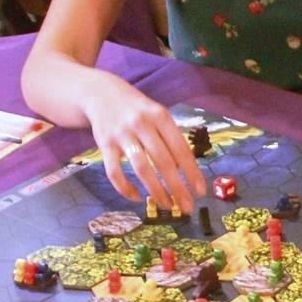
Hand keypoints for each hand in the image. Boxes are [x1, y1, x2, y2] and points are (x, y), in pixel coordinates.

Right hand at [82, 74, 205, 211]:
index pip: (180, 149)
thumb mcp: (157, 114)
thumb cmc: (137, 109)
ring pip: (141, 168)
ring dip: (156, 191)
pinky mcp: (104, 144)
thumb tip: (185, 171)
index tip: (200, 192)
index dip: (191, 172)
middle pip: (163, 162)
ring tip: (167, 205)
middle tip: (187, 207)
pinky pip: (114, 171)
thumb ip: (170, 137)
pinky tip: (135, 197)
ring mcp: (121, 135)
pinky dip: (125, 188)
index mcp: (160, 116)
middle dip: (177, 187)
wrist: (101, 93)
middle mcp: (142, 124)